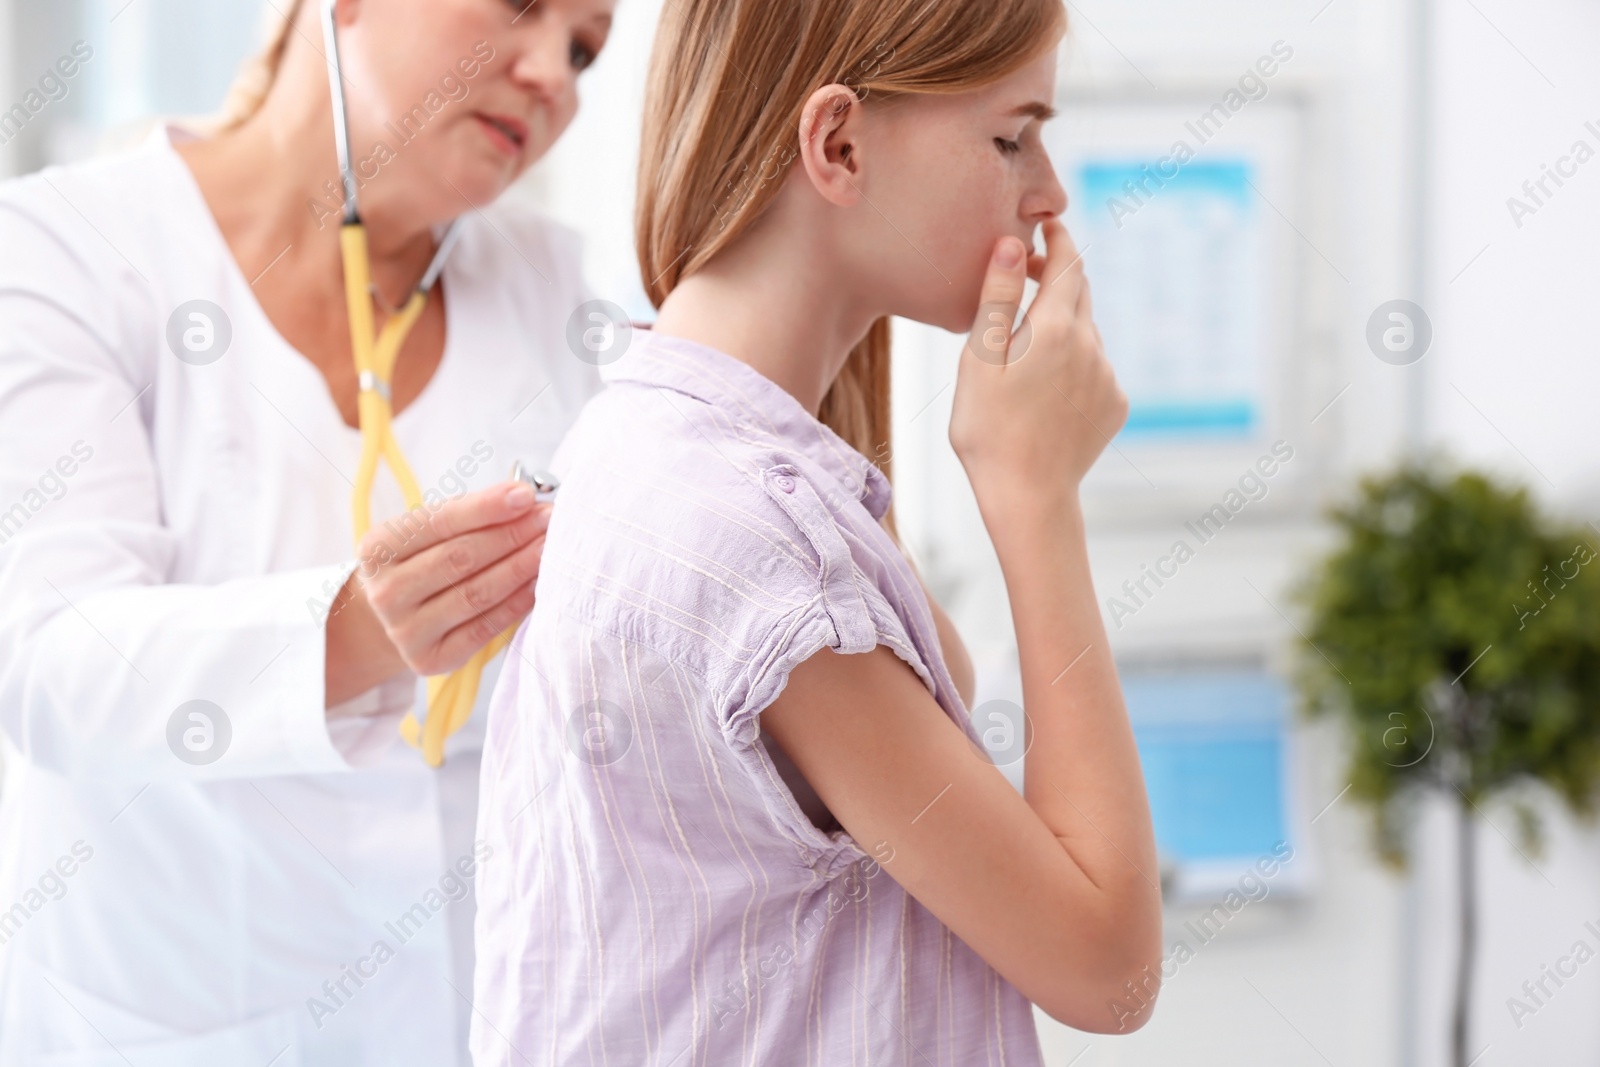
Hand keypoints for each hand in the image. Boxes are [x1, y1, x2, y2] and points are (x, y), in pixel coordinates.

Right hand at [353, 481, 549, 676]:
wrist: (398, 616)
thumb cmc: (424, 561)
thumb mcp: (429, 531)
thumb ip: (471, 513)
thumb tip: (525, 499)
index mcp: (378, 548)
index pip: (439, 522)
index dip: (486, 508)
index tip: (526, 495)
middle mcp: (385, 591)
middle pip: (461, 558)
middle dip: (512, 535)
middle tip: (550, 520)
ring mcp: (405, 630)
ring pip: (476, 594)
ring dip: (521, 567)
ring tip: (550, 547)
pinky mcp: (430, 659)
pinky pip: (484, 628)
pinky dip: (516, 603)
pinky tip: (539, 583)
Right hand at [948, 218, 1126, 510]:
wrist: (1028, 498)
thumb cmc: (988, 429)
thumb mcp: (979, 359)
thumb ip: (999, 298)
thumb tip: (1014, 244)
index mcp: (1057, 327)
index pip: (1067, 263)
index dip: (1057, 239)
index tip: (1047, 224)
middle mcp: (1092, 345)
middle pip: (1081, 294)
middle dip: (1058, 279)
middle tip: (1027, 275)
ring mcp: (1108, 377)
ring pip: (1087, 334)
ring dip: (1063, 327)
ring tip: (1026, 351)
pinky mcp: (1116, 405)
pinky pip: (1095, 370)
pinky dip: (1074, 365)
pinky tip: (1046, 391)